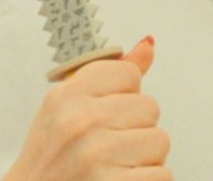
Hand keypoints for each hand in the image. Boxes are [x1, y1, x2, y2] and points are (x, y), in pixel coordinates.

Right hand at [5, 36, 170, 180]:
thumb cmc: (50, 162)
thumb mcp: (66, 110)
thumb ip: (110, 76)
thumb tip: (148, 46)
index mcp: (67, 97)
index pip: (129, 74)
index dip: (122, 98)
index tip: (101, 118)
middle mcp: (81, 121)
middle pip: (149, 107)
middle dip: (134, 130)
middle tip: (104, 150)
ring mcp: (98, 154)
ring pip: (160, 141)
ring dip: (143, 159)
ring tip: (111, 168)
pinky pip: (162, 175)